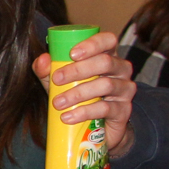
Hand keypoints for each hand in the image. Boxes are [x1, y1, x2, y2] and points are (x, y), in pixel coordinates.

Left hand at [33, 30, 135, 157]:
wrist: (91, 128)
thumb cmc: (76, 96)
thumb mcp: (58, 82)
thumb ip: (47, 70)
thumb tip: (42, 60)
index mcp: (107, 55)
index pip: (108, 40)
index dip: (92, 44)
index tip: (72, 54)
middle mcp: (121, 69)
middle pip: (105, 62)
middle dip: (78, 70)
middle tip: (57, 79)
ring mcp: (125, 89)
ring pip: (106, 85)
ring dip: (78, 93)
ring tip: (58, 103)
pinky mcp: (124, 110)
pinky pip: (106, 108)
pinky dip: (84, 112)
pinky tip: (68, 117)